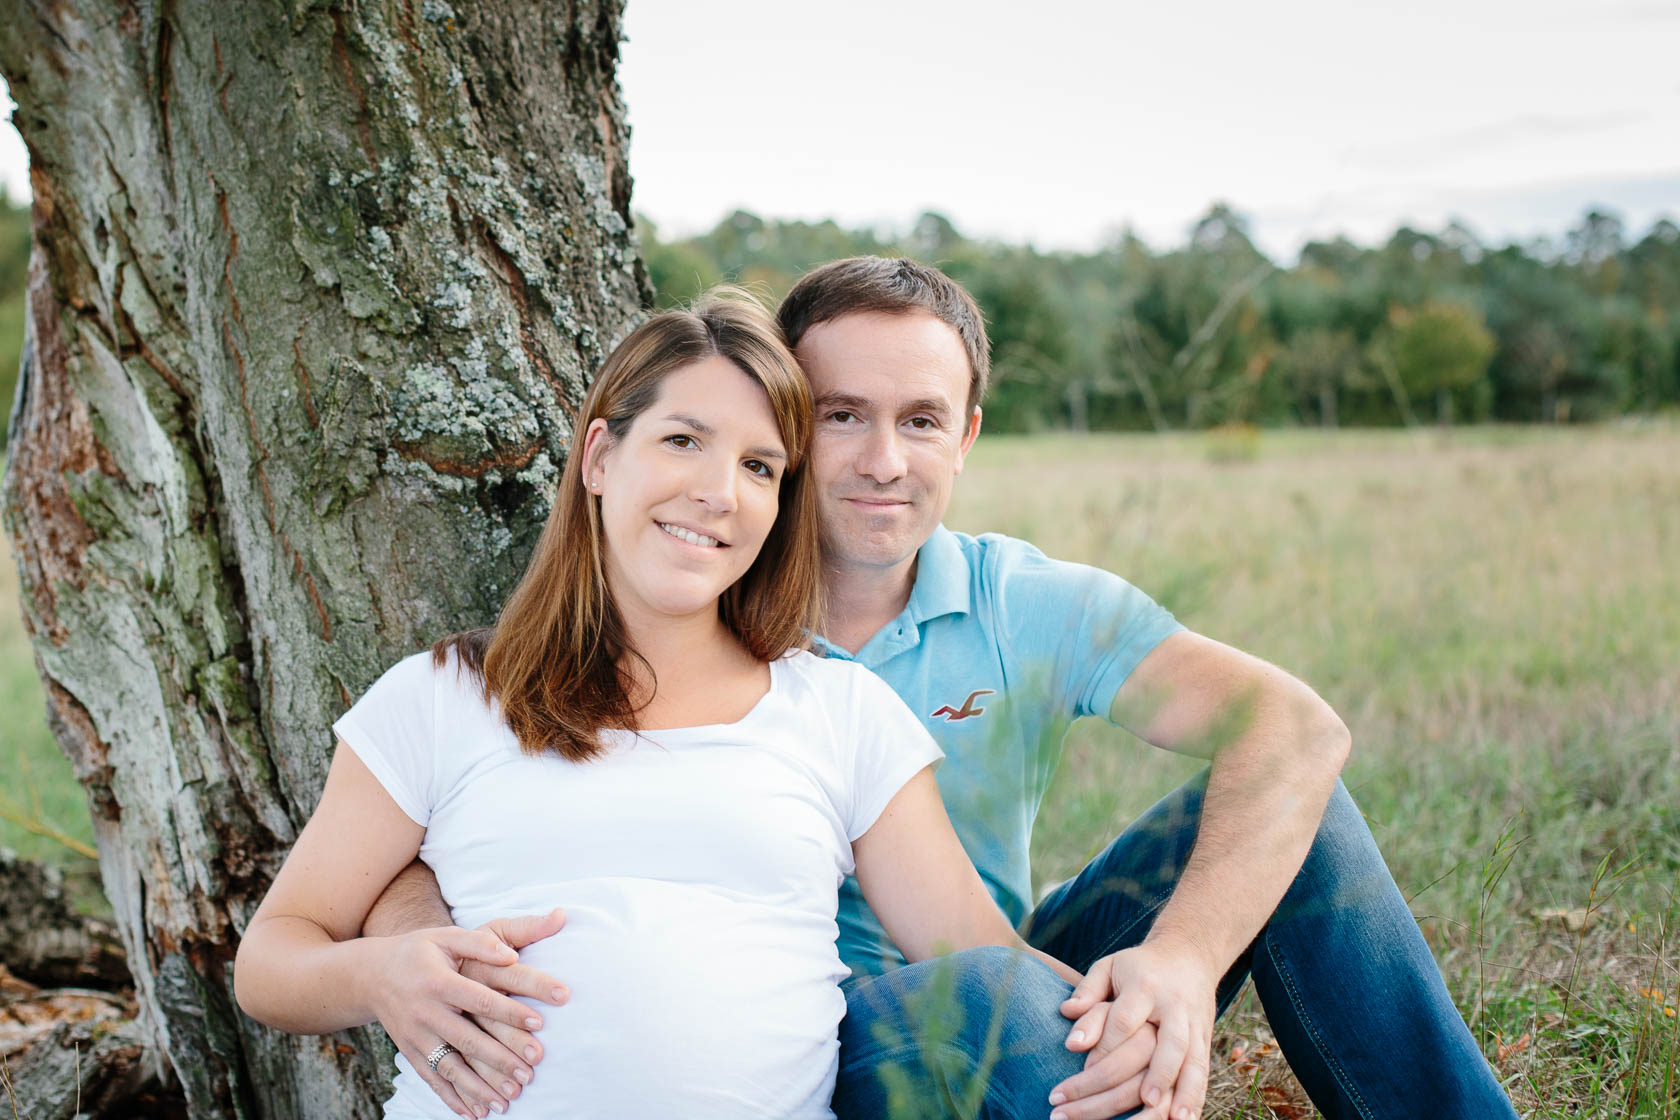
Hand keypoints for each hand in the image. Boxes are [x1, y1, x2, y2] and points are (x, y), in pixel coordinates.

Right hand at [367, 910, 567, 1117]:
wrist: (371, 975)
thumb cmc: (418, 951)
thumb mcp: (446, 936)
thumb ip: (480, 943)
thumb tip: (512, 956)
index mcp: (439, 983)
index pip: (481, 1000)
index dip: (510, 1012)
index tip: (540, 1023)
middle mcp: (426, 1014)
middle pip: (468, 1041)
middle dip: (500, 1059)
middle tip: (531, 1072)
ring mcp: (416, 1037)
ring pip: (451, 1067)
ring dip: (480, 1087)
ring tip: (509, 1100)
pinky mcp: (410, 1053)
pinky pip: (433, 1079)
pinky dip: (453, 1098)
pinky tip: (476, 1113)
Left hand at [1053, 939, 1218, 1119]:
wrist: (1187, 954)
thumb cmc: (1136, 966)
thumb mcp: (1109, 967)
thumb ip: (1087, 989)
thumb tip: (1066, 1012)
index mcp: (1144, 986)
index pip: (1125, 1020)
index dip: (1106, 1046)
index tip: (1086, 1069)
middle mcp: (1174, 1007)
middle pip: (1169, 1044)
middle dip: (1160, 1073)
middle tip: (1146, 1100)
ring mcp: (1194, 1024)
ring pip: (1194, 1061)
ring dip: (1187, 1092)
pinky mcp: (1206, 1038)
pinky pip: (1204, 1071)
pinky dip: (1198, 1096)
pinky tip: (1188, 1119)